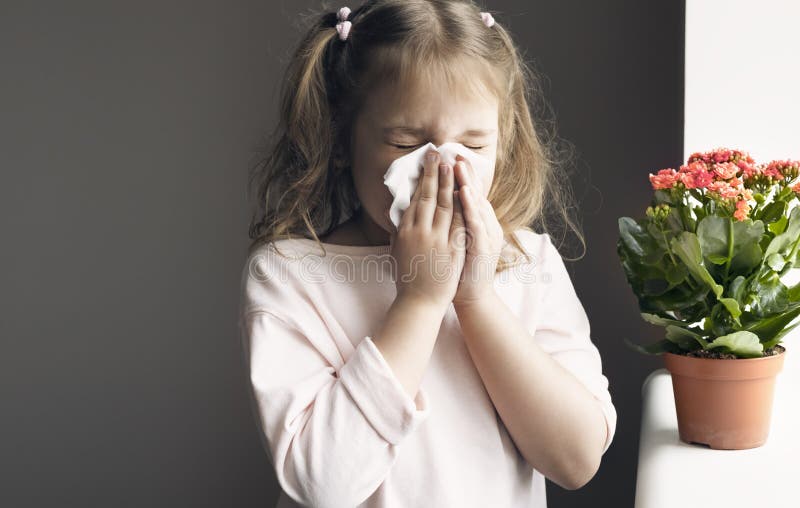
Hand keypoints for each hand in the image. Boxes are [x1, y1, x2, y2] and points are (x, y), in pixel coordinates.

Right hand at [388, 149, 465, 310]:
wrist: (419, 302)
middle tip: (438, 152)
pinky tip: (465, 192)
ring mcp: (435, 239)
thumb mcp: (396, 252)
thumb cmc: (407, 279)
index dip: (421, 179)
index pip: (414, 198)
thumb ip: (397, 231)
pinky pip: (458, 223)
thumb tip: (394, 213)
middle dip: (434, 172)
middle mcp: (419, 231)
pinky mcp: (451, 249)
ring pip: (444, 205)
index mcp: (405, 231)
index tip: (426, 163)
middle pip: (428, 195)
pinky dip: (461, 206)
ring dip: (448, 182)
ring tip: (452, 164)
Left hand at [452, 154, 504, 307]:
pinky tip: (465, 194)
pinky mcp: (483, 248)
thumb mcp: (452, 241)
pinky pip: (477, 224)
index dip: (459, 177)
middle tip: (455, 154)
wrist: (471, 296)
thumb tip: (432, 206)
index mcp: (475, 224)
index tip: (448, 158)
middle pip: (474, 195)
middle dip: (465, 174)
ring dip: (469, 185)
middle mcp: (484, 226)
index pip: (467, 195)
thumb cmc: (458, 270)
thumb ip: (447, 223)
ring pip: (477, 206)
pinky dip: (471, 208)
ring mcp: (486, 236)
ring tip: (460, 168)